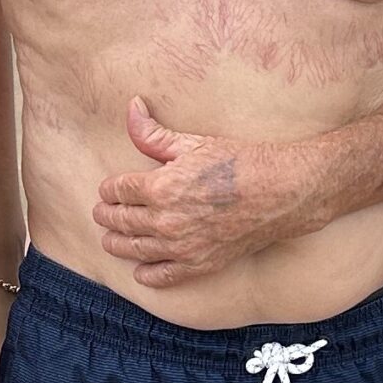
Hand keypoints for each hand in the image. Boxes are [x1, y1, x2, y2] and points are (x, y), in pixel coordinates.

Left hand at [93, 97, 320, 289]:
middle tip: (100, 213)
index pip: (119, 190)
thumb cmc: (240, 161)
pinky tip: (140, 269)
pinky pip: (162, 275)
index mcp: (161, 186)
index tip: (107, 189)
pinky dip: (146, 273)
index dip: (109, 189)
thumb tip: (131, 107)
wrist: (281, 192)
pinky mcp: (200, 264)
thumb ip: (155, 133)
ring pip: (135, 249)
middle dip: (107, 215)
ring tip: (110, 239)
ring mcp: (182, 246)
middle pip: (121, 220)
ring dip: (117, 243)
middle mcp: (166, 220)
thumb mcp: (195, 142)